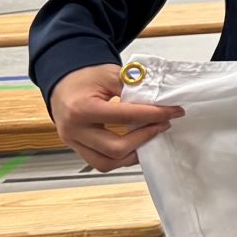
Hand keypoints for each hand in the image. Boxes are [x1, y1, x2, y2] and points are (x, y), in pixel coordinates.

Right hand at [49, 62, 182, 172]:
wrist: (61, 82)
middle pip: (116, 148)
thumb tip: (160, 101)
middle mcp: (75, 130)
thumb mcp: (110, 74)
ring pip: (106, 163)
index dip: (154, 115)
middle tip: (163, 125)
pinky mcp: (76, 148)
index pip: (125, 117)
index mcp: (82, 108)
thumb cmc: (85, 76)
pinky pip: (99, 162)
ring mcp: (73, 142)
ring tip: (150, 137)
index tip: (174, 112)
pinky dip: (120, 157)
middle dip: (145, 137)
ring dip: (133, 155)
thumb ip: (134, 88)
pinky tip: (135, 145)